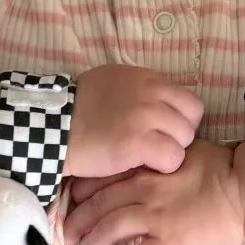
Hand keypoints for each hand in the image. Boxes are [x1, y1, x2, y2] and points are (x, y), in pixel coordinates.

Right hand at [63, 65, 204, 180]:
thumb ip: (142, 90)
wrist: (53, 126)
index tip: (164, 131)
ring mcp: (145, 117)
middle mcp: (150, 93)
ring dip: (170, 151)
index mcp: (146, 78)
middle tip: (157, 146)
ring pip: (185, 139)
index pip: (189, 100)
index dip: (181, 119)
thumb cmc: (80, 110)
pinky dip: (162, 166)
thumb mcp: (113, 83)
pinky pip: (172, 157)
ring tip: (148, 157)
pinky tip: (144, 166)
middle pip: (191, 120)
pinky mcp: (137, 143)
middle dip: (178, 136)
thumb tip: (164, 104)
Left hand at [64, 140, 244, 244]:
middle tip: (70, 237)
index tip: (76, 204)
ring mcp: (156, 218)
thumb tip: (145, 164)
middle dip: (78, 224)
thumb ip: (158, 158)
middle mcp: (144, 191)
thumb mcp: (185, 151)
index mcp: (146, 168)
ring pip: (108, 233)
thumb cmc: (224, 168)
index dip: (83, 194)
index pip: (101, 180)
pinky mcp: (171, 243)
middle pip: (97, 207)